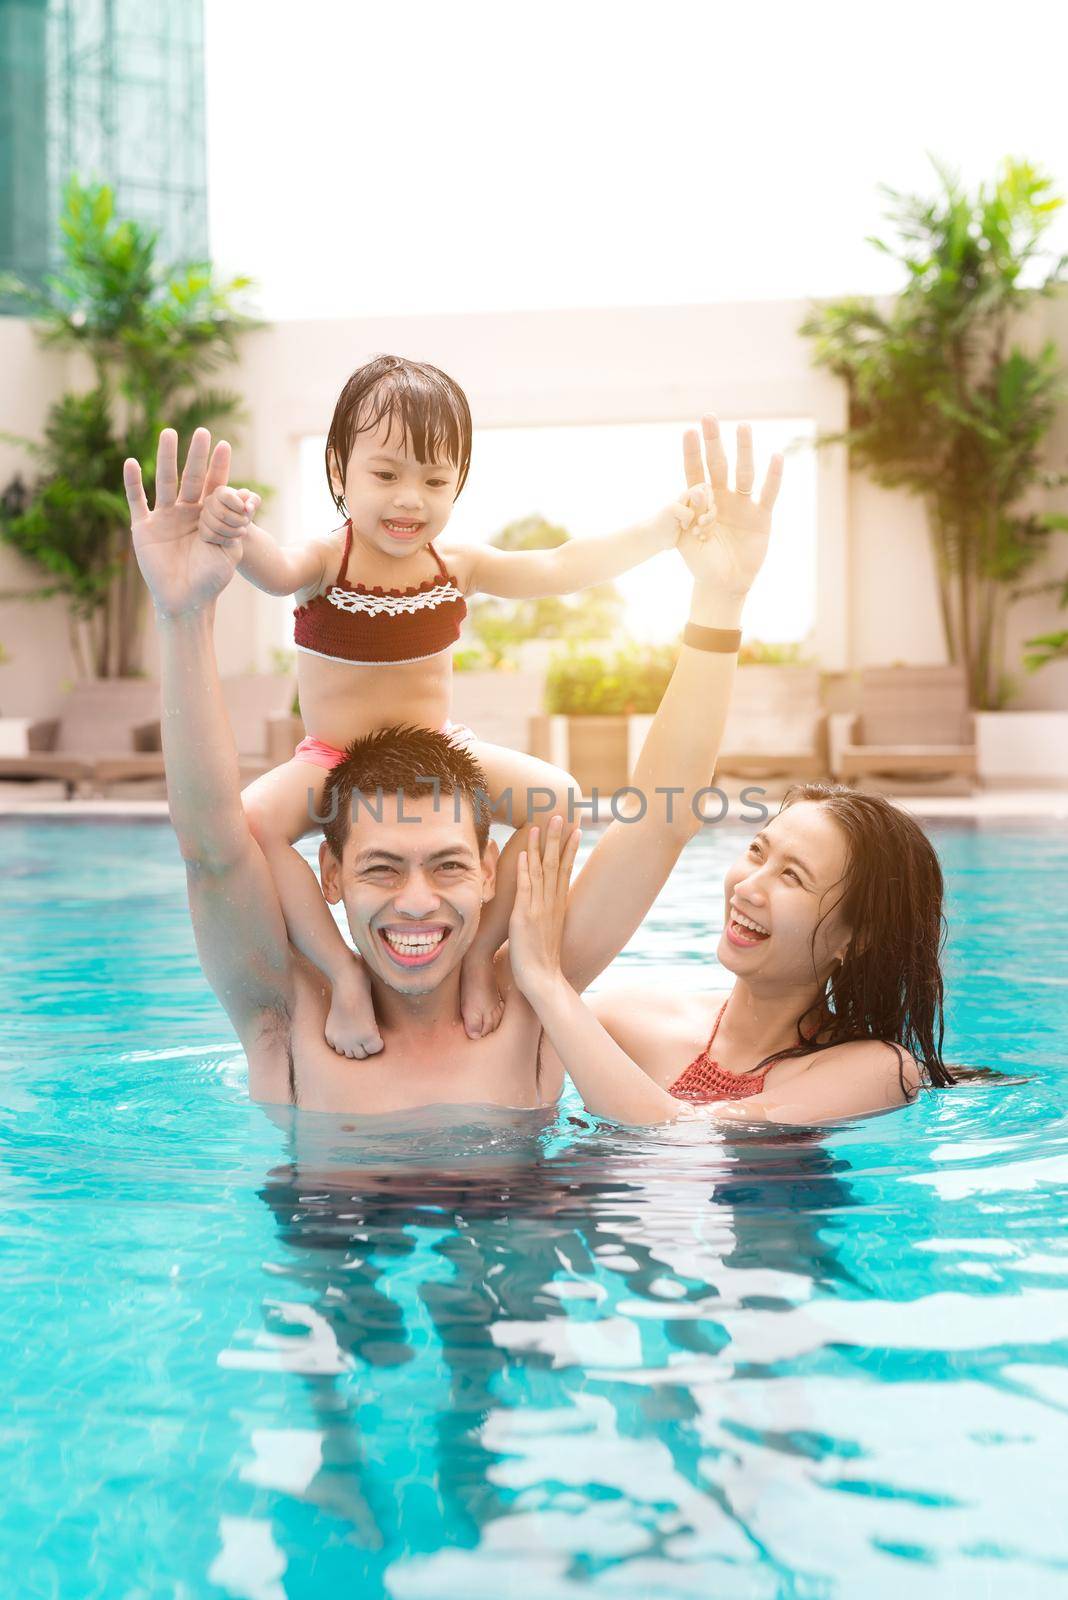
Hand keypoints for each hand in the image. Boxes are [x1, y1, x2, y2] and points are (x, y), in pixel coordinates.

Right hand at [124, 429, 241, 618]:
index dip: (219, 467)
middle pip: (191, 477)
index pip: (215, 486)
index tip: (225, 444)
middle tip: (202, 432)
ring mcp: (164, 518)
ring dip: (166, 458)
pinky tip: (131, 462)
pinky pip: (136, 501)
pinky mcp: (144, 528)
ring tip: (168, 433)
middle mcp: (186, 512)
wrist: (187, 601)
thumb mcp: (231, 551)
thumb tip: (250, 497)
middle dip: (196, 455)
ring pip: (164, 482)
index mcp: (208, 517)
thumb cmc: (212, 579)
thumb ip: (237, 524)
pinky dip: (132, 483)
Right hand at [199, 485, 260, 550]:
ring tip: (242, 532)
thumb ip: (253, 501)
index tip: (245, 510)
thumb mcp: (253, 504)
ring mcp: (203, 515)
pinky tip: (234, 541)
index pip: (227, 497)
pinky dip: (225, 540)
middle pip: (222, 513)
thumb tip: (248, 508)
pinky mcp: (202, 529)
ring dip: (233, 532)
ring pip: (216, 526)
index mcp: (220, 491)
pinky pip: (210, 536)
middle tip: (246, 523)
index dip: (239, 506)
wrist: (237, 527)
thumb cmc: (244, 512)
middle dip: (238, 521)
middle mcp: (209, 501)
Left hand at [508, 816, 581, 999]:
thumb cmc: (541, 959)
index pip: (566, 869)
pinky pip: (525, 888)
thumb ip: (545, 915)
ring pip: (542, 870)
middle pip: (557, 863)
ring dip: (541, 846)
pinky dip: (525, 869)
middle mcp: (551, 903)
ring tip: (541, 824)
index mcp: (558, 905)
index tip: (575, 828)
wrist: (541, 980)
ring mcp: (539, 909)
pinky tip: (524, 853)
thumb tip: (543, 908)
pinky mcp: (524, 917)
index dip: (570, 848)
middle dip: (558, 838)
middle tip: (562, 815)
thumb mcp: (546, 931)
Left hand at [649, 487, 713, 549]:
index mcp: (689, 496)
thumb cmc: (661, 523)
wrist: (656, 539)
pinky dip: (709, 533)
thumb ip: (687, 505)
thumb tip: (700, 496)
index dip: (709, 497)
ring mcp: (698, 516)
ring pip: (713, 518)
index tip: (707, 508)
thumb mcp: (672, 511)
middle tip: (699, 524)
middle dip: (710, 515)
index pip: (706, 488)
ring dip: (709, 526)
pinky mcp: (699, 528)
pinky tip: (701, 538)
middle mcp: (695, 504)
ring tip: (696, 534)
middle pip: (712, 504)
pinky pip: (711, 528)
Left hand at [676, 415, 782, 590]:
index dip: (692, 452)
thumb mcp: (684, 539)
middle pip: (719, 463)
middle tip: (709, 417)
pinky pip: (768, 493)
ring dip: (744, 450)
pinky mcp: (761, 516)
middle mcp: (723, 497)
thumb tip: (691, 491)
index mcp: (701, 501)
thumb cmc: (700, 562)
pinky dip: (773, 476)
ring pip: (744, 472)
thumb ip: (683, 516)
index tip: (688, 431)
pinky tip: (776, 457)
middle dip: (714, 441)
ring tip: (743, 427)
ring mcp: (743, 504)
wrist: (722, 584)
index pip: (695, 470)